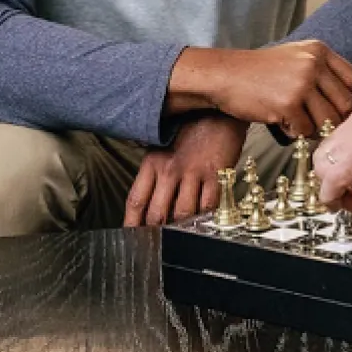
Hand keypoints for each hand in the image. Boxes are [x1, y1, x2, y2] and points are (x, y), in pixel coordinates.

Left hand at [125, 114, 248, 227]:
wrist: (220, 109)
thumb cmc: (191, 126)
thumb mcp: (163, 144)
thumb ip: (153, 171)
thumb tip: (148, 198)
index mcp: (152, 162)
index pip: (136, 200)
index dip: (131, 223)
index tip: (131, 236)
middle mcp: (170, 169)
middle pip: (157, 213)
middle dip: (156, 232)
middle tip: (157, 241)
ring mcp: (194, 173)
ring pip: (183, 213)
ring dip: (181, 228)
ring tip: (181, 234)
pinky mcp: (216, 174)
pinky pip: (209, 205)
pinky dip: (205, 217)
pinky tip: (204, 219)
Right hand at [168, 40, 351, 138]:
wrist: (223, 76)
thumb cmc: (259, 73)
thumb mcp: (296, 58)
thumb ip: (322, 72)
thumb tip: (350, 102)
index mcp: (319, 51)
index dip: (348, 99)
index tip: (335, 109)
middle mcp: (314, 64)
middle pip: (346, 104)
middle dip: (335, 119)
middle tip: (318, 124)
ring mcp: (301, 83)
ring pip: (329, 120)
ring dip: (316, 129)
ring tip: (298, 124)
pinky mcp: (288, 104)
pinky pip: (306, 131)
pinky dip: (296, 133)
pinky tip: (282, 123)